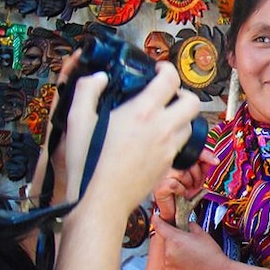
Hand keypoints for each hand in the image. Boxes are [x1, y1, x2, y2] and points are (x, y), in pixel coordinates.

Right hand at [75, 63, 202, 216]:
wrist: (102, 201)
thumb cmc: (88, 163)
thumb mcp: (77, 120)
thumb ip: (87, 90)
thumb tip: (100, 78)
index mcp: (143, 112)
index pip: (170, 80)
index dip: (166, 69)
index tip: (158, 69)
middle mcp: (163, 128)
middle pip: (193, 102)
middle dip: (182, 93)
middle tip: (166, 94)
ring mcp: (170, 148)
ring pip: (190, 124)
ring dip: (180, 116)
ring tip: (161, 117)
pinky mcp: (169, 164)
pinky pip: (182, 144)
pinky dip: (175, 136)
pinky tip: (156, 138)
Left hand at [151, 221, 226, 269]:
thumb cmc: (211, 253)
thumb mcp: (202, 234)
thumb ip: (190, 226)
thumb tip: (186, 225)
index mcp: (175, 239)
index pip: (160, 226)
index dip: (157, 220)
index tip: (155, 217)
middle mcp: (168, 251)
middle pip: (167, 241)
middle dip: (175, 241)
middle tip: (189, 244)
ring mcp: (168, 264)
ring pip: (168, 254)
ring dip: (175, 253)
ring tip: (191, 257)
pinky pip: (170, 265)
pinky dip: (176, 264)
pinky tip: (189, 265)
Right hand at [152, 150, 217, 223]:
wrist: (175, 210)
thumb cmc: (184, 194)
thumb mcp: (198, 178)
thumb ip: (203, 167)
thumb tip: (212, 160)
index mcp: (177, 161)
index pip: (191, 151)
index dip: (204, 155)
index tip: (214, 161)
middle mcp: (168, 165)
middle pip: (188, 162)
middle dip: (197, 175)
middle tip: (195, 183)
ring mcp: (162, 174)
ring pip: (182, 173)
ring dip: (189, 183)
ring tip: (187, 188)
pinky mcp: (159, 185)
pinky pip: (175, 184)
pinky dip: (181, 190)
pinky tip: (180, 193)